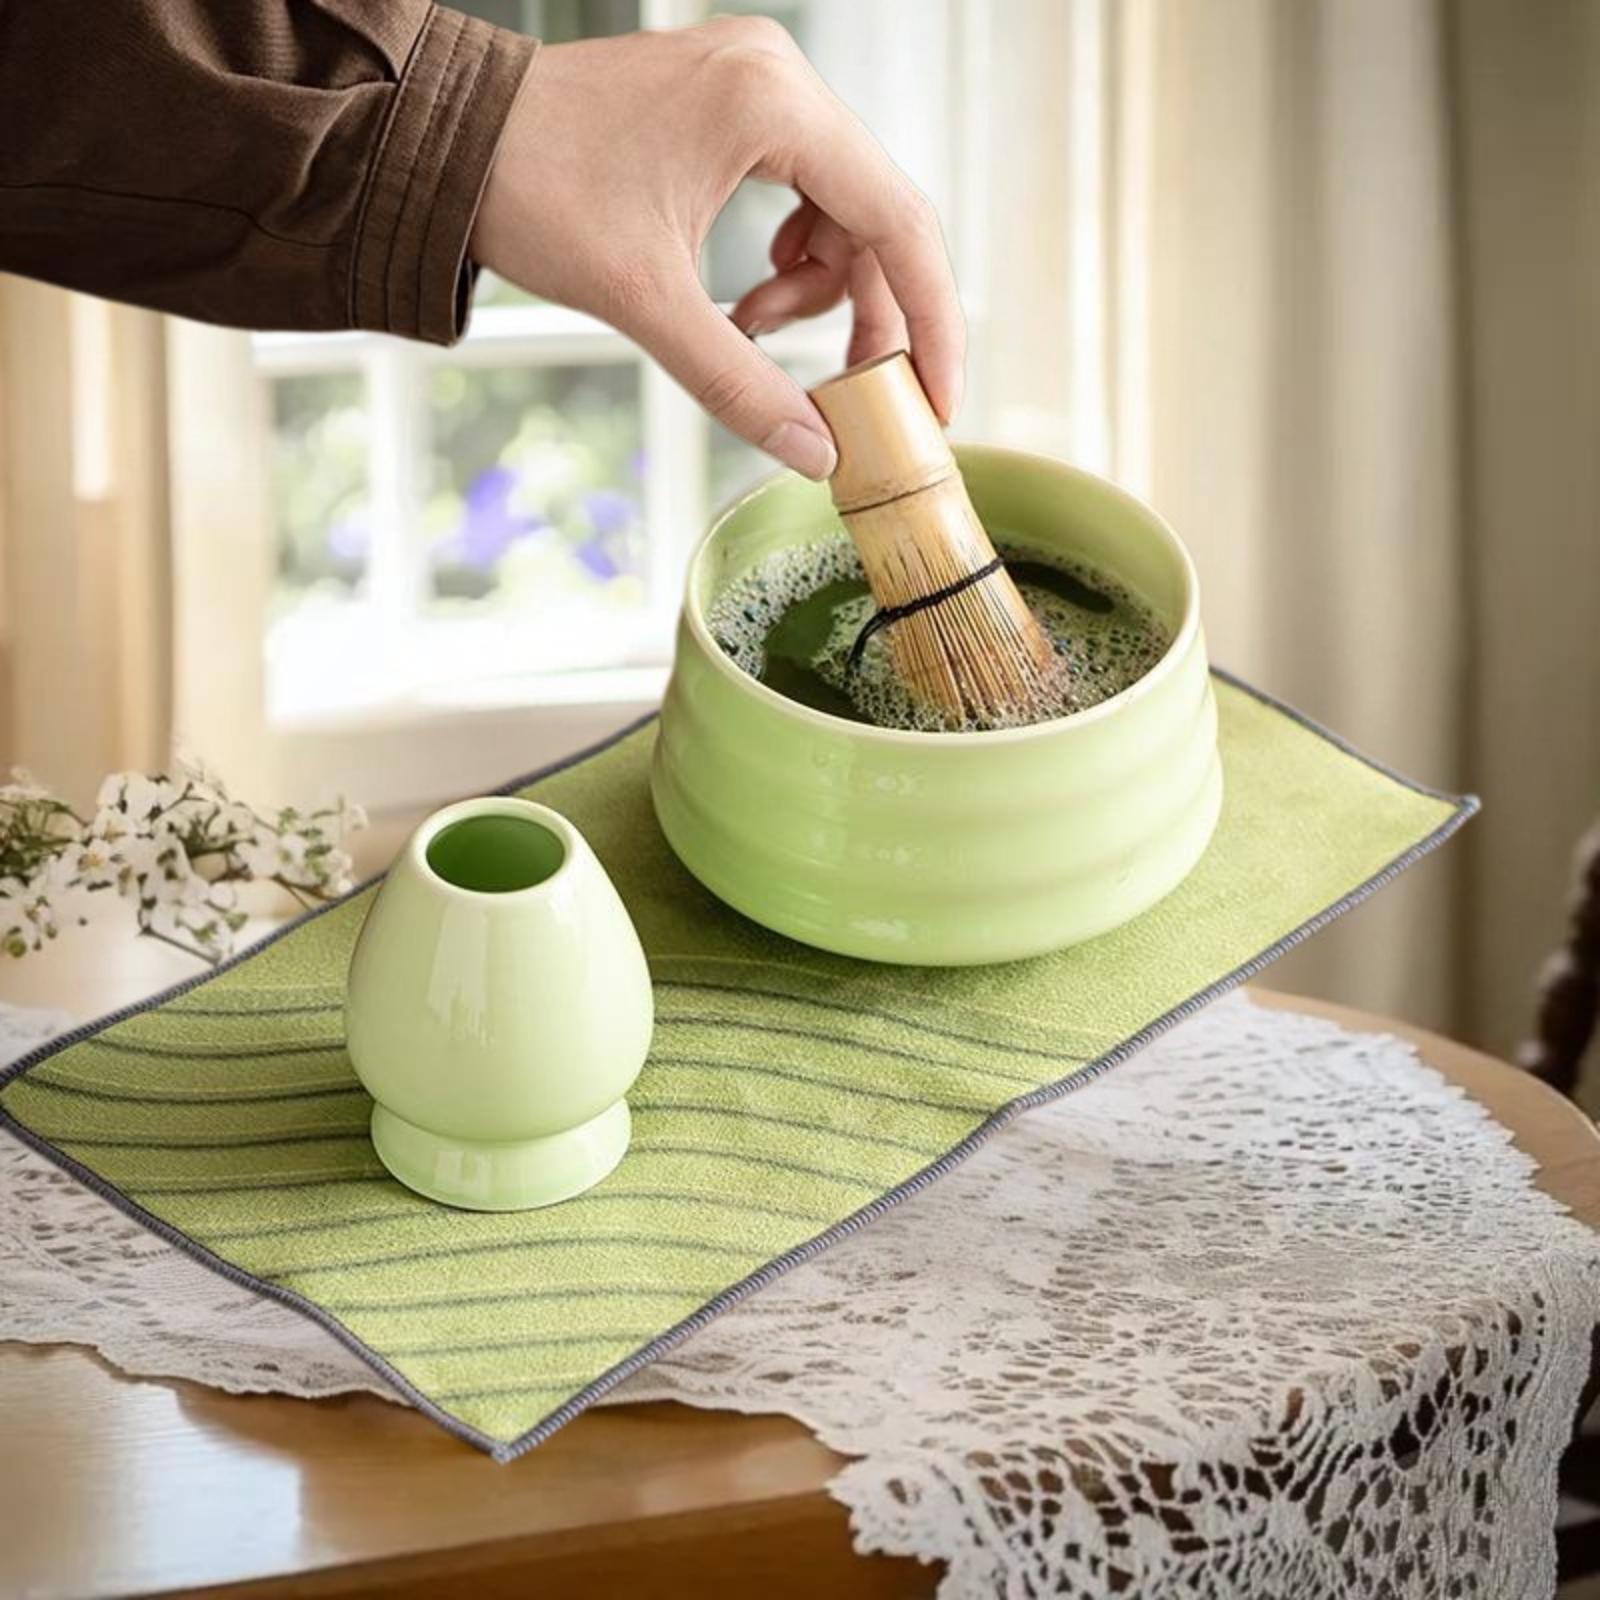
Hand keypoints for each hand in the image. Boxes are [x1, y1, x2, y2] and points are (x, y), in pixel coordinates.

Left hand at [469, 17, 964, 479]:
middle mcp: (780, 75)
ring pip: (842, 209)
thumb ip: (740, 384)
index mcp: (773, 103)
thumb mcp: (647, 304)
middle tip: (849, 389)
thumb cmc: (534, 194)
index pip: (899, 222)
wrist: (451, 139)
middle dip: (868, 313)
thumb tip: (816, 453)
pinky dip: (790, 254)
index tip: (937, 397)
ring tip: (751, 326)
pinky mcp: (735, 101)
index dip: (930, 322)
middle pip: (878, 218)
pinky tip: (745, 290)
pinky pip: (802, 190)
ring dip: (817, 287)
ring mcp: (759, 82)